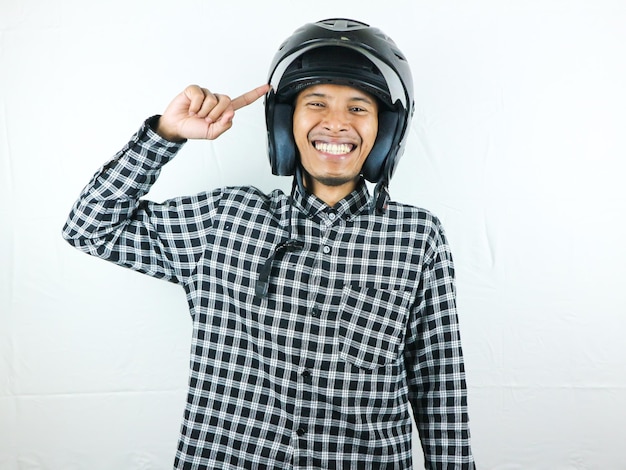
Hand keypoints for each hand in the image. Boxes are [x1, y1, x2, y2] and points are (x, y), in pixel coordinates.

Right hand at [156, 83, 270, 141]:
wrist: (176, 127)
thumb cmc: (194, 129)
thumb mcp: (212, 133)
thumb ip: (224, 125)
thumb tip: (231, 113)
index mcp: (224, 110)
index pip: (242, 101)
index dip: (255, 94)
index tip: (268, 87)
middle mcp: (217, 100)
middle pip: (226, 101)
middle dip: (216, 114)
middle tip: (206, 119)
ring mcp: (206, 94)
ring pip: (213, 100)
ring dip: (204, 111)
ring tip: (196, 115)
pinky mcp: (195, 90)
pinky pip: (200, 95)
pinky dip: (195, 106)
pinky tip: (190, 109)